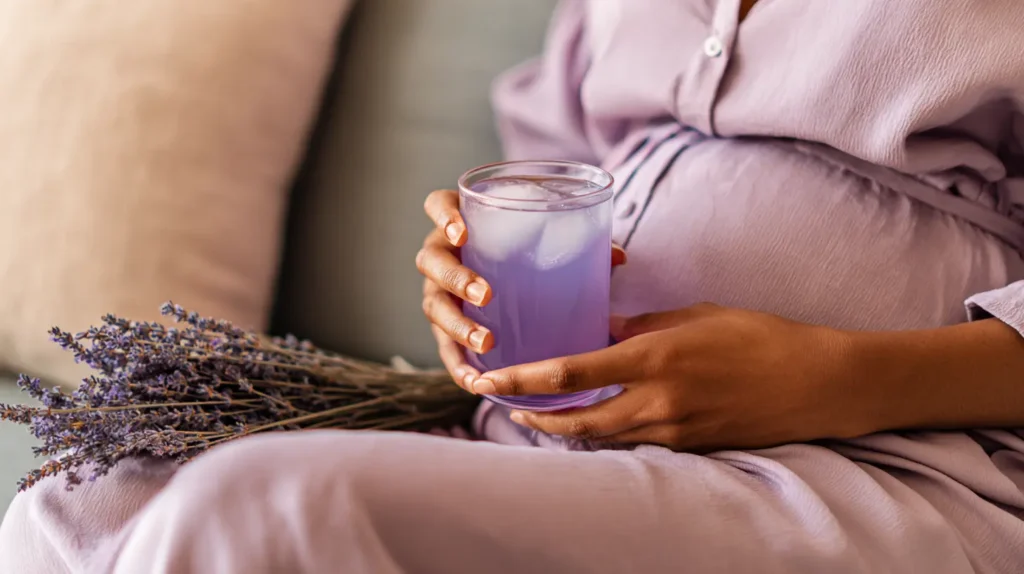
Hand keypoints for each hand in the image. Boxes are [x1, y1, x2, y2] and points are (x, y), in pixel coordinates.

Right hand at [416, 189, 625, 390]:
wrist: (516, 275)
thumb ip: (579, 241)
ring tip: (485, 342)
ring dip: (456, 325)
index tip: (463, 233)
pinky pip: (444, 348)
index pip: (438, 205)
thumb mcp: (551, 239)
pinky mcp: (445, 327)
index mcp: (463, 220)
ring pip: (434, 306)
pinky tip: (475, 381)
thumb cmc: (530, 248)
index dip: (443, 216)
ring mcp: (439, 290)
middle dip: (455, 278)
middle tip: (486, 294)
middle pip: (432, 260)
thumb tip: (618, 257)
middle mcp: (443, 253)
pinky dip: (458, 365)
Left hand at [469, 304, 859, 450]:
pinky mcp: (689, 446)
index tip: (491, 378)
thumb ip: (642, 323)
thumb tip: (602, 327)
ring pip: (601, 437)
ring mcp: (673, 429)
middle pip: (576, 420)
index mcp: (654, 357)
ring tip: (539, 415)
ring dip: (565, 428)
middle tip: (505, 405)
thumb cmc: (760, 336)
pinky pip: (634, 442)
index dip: (523, 379)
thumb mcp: (696, 315)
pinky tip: (594, 421)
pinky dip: (605, 434)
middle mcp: (656, 400)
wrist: (816, 383)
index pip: (570, 373)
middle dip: (533, 416)